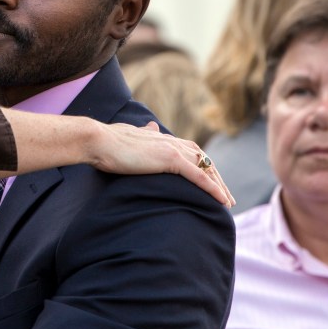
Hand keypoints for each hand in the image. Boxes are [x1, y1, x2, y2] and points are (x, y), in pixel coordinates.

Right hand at [97, 121, 234, 206]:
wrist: (99, 141)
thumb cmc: (108, 143)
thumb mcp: (131, 136)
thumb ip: (145, 133)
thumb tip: (153, 125)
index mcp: (163, 138)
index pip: (191, 153)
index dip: (203, 167)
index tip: (211, 181)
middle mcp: (172, 141)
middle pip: (204, 161)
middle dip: (217, 179)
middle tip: (226, 197)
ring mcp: (172, 149)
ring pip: (205, 169)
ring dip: (219, 186)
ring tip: (228, 203)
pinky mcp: (170, 159)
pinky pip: (198, 176)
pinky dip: (212, 188)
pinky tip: (222, 201)